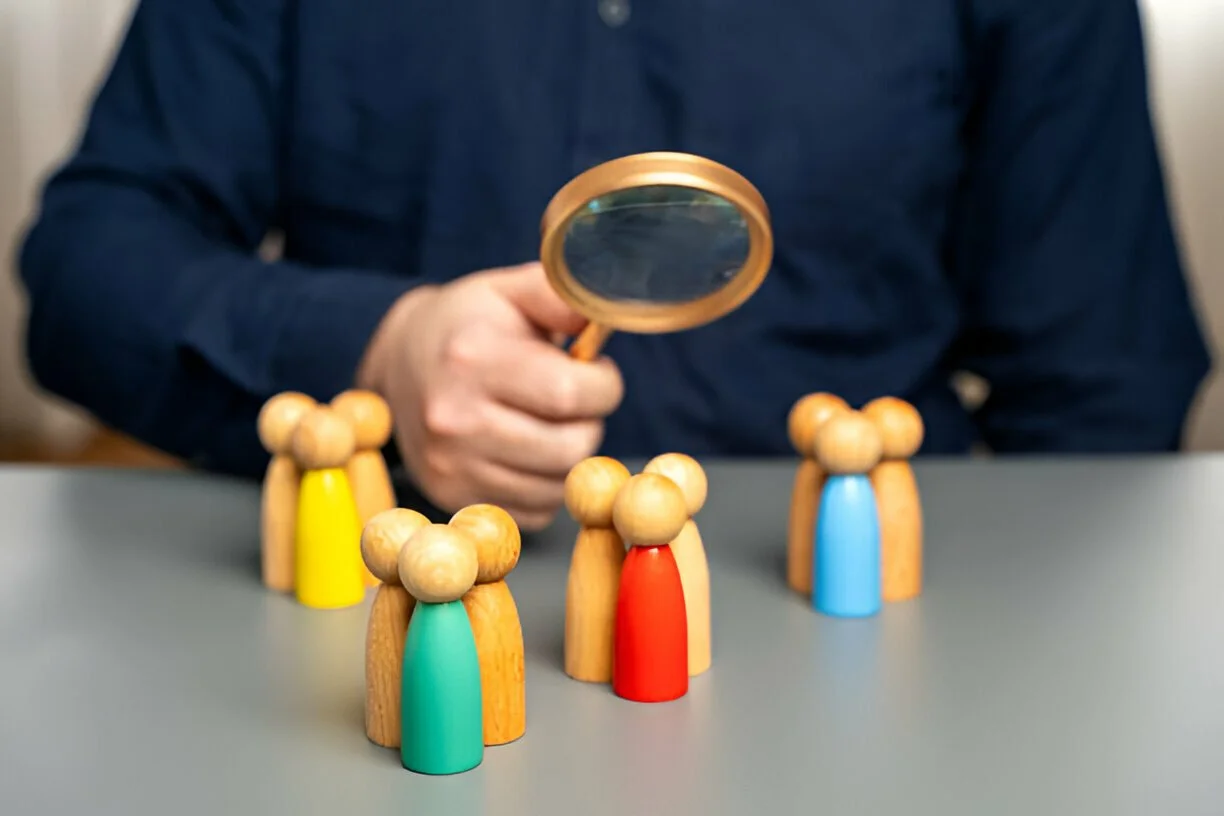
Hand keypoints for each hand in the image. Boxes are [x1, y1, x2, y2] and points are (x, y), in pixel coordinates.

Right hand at [358, 262, 623, 529]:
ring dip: (569, 458)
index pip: (570, 394)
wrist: (401, 360)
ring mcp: (449, 465)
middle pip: (570, 448)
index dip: (604, 385)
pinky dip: (545, 486)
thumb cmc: (471, 322)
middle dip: (589, 423)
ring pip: (556, 486)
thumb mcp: (510, 290)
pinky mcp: (451, 496)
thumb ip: (560, 295)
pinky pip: (533, 512)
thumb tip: (604, 315)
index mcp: (473, 359)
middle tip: (575, 401)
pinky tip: (530, 452)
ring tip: (551, 423)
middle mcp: (455, 418)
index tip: (597, 372)